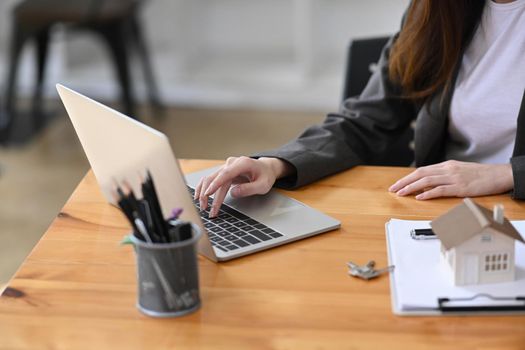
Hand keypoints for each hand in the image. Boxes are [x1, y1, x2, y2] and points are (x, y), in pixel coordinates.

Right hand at [194, 156, 292, 216]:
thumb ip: (249, 189)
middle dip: (210, 195)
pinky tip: (199, 196)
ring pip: (210, 178)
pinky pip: (211, 179)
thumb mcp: (263, 185)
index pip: (226, 173)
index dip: (216, 183)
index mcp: (242, 163)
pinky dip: (204, 187)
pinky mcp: (223, 172)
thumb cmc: (265, 176)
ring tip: (203, 206)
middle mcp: (232, 163)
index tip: (208, 193)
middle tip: (208, 210)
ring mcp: (226, 166)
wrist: (265, 169)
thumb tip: (233, 193)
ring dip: (204, 192)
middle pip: (216, 178)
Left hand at [388, 160, 513, 199]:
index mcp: (446, 165)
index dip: (407, 178)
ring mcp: (453, 178)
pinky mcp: (460, 187)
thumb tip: (427, 184)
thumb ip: (443, 176)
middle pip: (420, 174)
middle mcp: (447, 169)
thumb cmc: (479, 175)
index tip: (396, 185)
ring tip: (401, 193)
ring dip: (412, 187)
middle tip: (392, 189)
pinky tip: (419, 197)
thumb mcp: (458, 171)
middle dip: (404, 182)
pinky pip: (441, 190)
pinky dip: (428, 193)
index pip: (421, 170)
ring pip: (427, 181)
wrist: (498, 174)